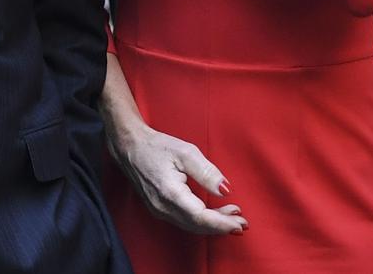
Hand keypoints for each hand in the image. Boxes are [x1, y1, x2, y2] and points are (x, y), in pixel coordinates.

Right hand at [111, 123, 247, 235]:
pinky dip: (200, 221)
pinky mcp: (158, 208)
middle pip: (198, 225)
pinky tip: (212, 214)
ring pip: (191, 225)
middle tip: (242, 222)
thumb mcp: (185, 152)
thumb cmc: (156, 146)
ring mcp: (159, 210)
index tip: (240, 222)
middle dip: (222, 226)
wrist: (129, 146)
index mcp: (170, 193)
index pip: (201, 217)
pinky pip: (183, 220)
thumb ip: (206, 172)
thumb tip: (225, 190)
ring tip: (233, 217)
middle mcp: (163, 207)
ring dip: (213, 224)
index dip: (222, 223)